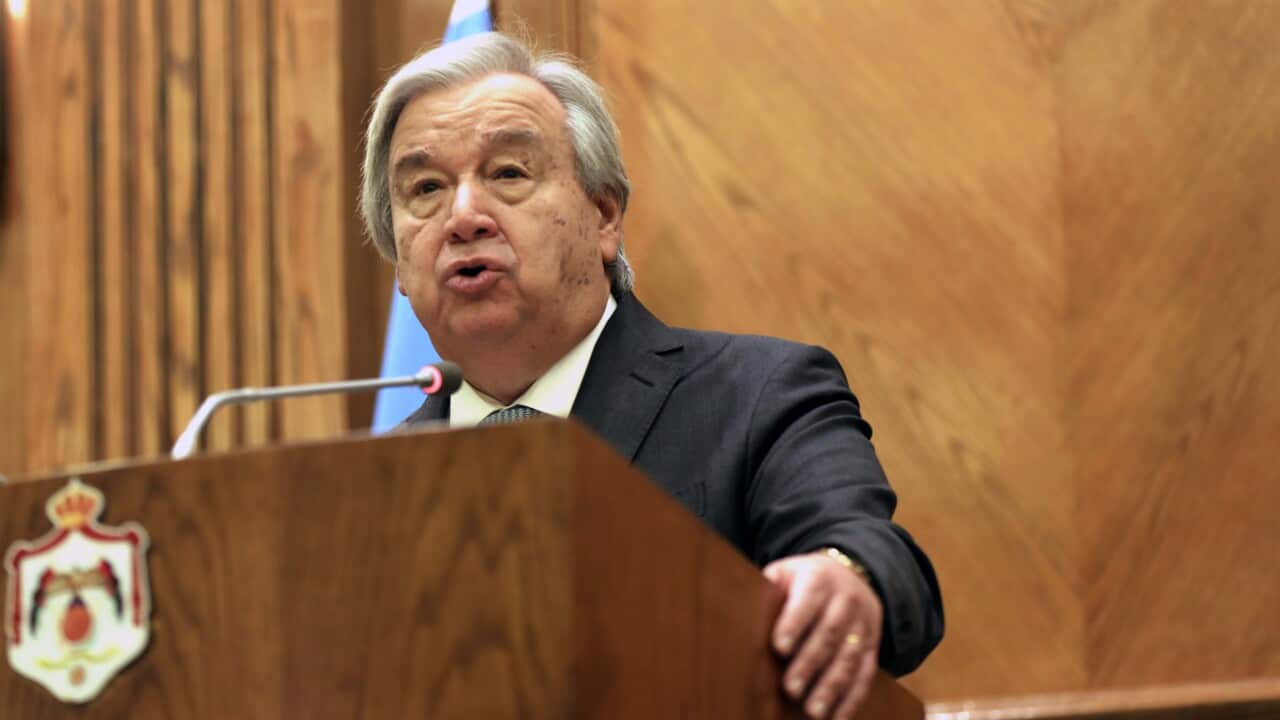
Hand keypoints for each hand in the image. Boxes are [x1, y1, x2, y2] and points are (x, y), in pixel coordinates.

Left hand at [763, 551, 881, 718]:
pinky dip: (852, 699)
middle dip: (810, 662)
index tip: (780, 647)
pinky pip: (865, 675)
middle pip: (830, 632)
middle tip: (790, 687)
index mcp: (819, 578)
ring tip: (813, 711)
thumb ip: (767, 590)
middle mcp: (846, 600)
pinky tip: (836, 719)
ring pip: (849, 658)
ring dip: (832, 687)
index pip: (808, 600)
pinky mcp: (872, 647)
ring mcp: (862, 625)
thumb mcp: (785, 574)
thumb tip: (737, 613)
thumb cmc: (804, 581)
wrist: (850, 575)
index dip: (794, 623)